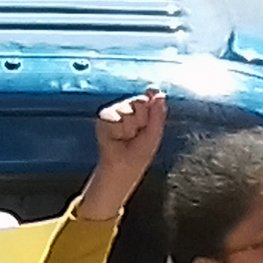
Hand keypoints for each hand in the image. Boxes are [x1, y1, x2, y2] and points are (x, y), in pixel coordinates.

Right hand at [78, 89, 166, 219]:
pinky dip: (117, 129)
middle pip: (139, 100)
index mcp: (144, 112)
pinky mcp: (104, 118)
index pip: (149, 98)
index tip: (146, 127)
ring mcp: (116, 112)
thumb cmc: (139, 155)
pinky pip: (113, 116)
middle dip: (141, 119)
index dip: (150, 111)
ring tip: (125, 137)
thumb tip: (159, 93)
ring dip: (129, 127)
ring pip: (126, 108)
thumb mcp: (154, 134)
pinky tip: (116, 137)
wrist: (122, 168)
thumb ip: (158, 113)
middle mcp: (129, 108)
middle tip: (136, 134)